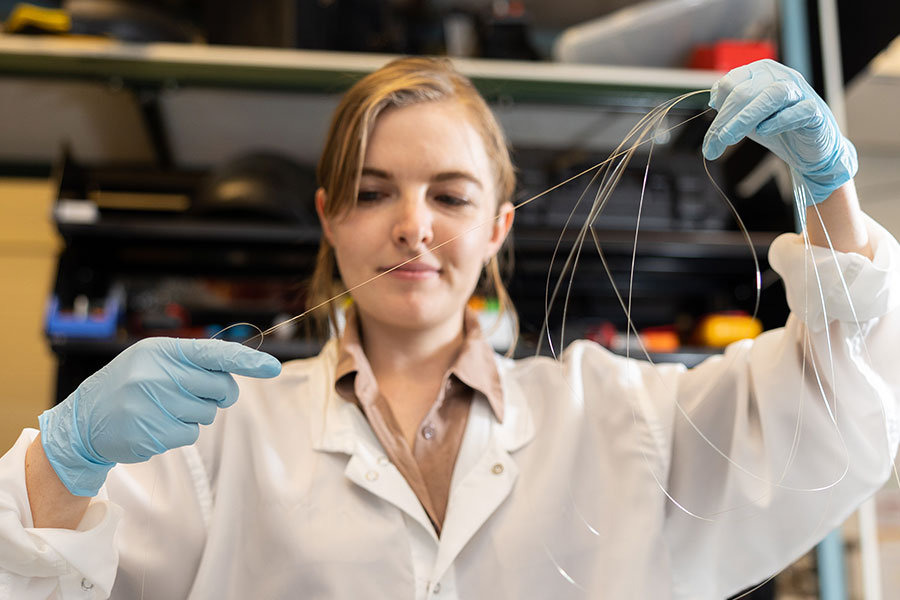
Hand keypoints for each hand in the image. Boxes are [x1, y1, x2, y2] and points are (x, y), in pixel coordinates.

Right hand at [38, 337, 280, 496]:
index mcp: (161, 351)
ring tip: (162, 408)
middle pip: (219, 387)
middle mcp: (156, 375)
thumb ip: (193, 362)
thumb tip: (235, 373)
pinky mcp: (151, 434)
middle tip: (192, 394)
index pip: (214, 353)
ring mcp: (152, 406)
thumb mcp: (155, 360)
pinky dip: (180, 431)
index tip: (273, 367)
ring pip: (206, 413)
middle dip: (217, 393)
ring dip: (194, 413)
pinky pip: (190, 434)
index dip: (247, 361)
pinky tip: (156, 425)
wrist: (85, 420)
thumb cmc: (130, 384)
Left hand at [702, 59, 857, 204]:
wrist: (808, 148)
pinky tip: (764, 131)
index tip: (712, 137)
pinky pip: (799, 110)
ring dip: (745, 118)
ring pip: (771, 95)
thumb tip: (711, 100)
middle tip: (713, 146)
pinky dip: (779, 120)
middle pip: (745, 91)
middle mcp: (780, 76)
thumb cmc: (775, 127)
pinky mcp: (815, 111)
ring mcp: (800, 92)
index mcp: (760, 72)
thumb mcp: (745, 117)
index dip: (717, 111)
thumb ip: (728, 108)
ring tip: (729, 139)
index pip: (730, 84)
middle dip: (725, 120)